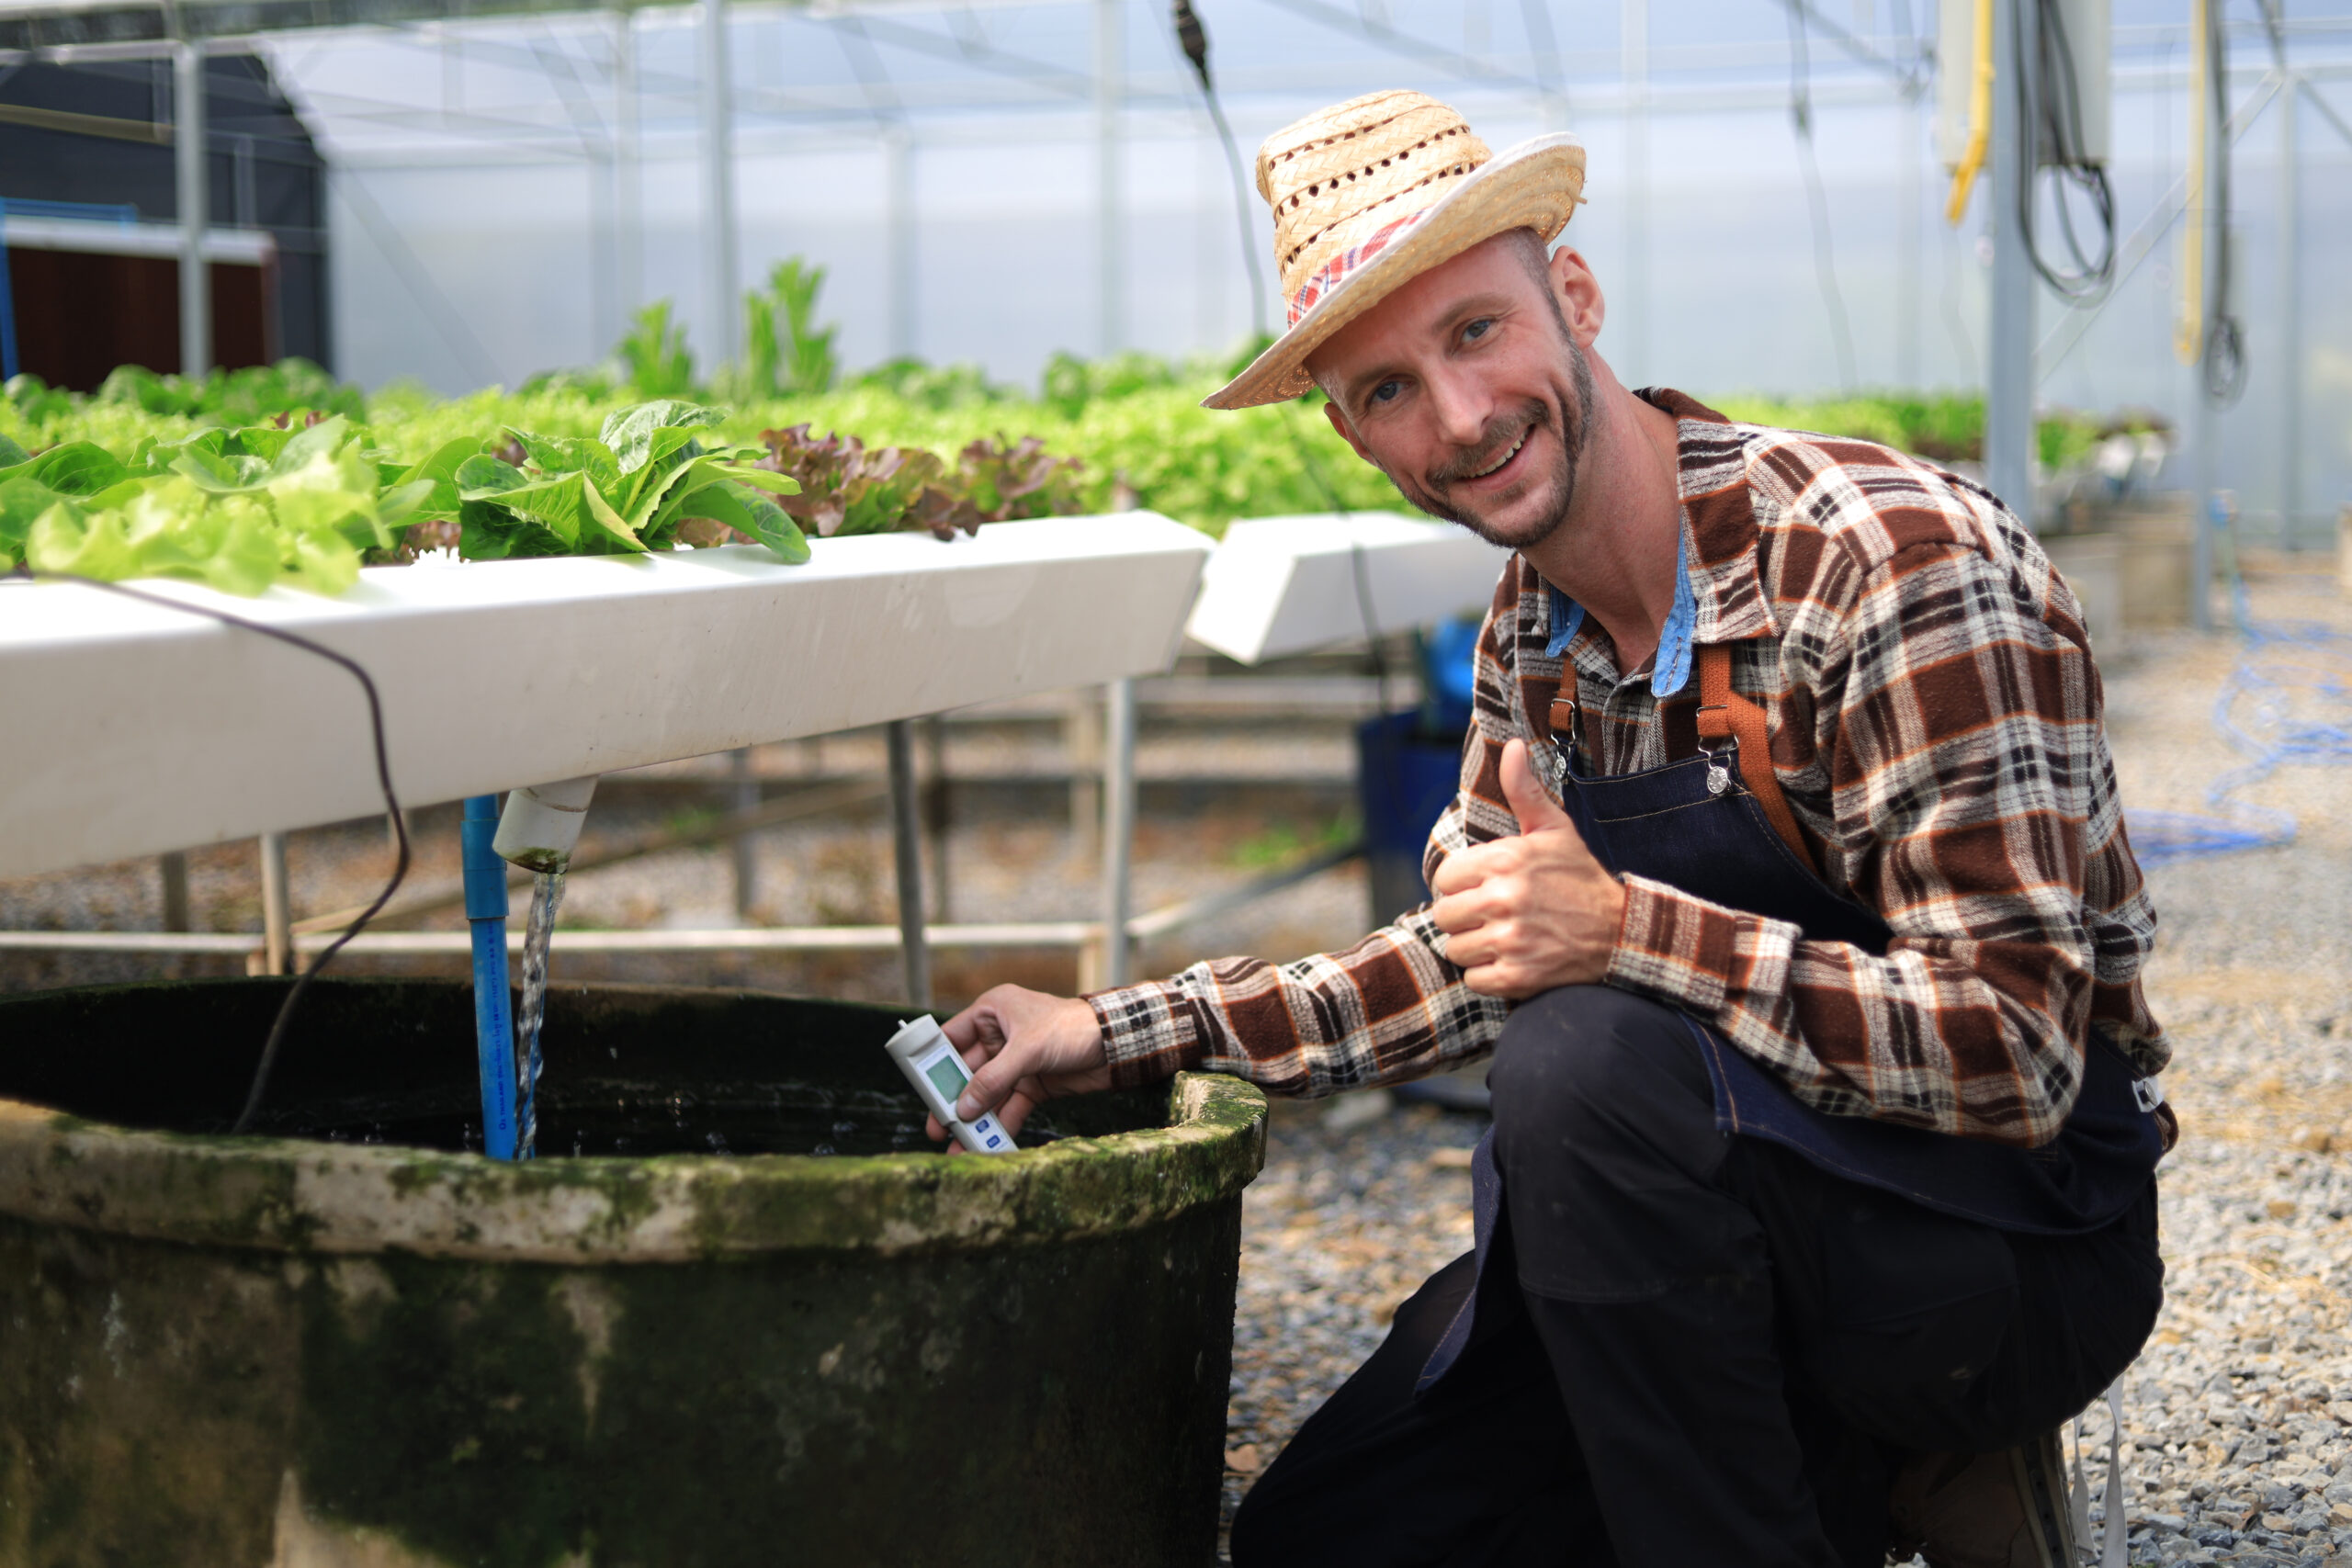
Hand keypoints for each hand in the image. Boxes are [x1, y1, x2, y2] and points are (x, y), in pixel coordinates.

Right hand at [929, 985, 1111, 1147]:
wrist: (1119, 1044)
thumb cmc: (1073, 1028)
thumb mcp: (1027, 1050)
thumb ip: (993, 1080)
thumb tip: (963, 1108)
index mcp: (993, 1012)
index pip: (951, 1037)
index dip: (932, 1062)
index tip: (918, 1088)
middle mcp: (1000, 1037)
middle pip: (966, 1072)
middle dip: (953, 1101)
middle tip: (936, 1128)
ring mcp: (1016, 1063)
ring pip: (987, 1094)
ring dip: (975, 1119)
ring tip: (957, 1145)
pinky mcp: (1033, 1084)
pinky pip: (1010, 1106)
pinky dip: (1000, 1124)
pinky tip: (988, 1144)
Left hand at [1428, 738, 1625, 997]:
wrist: (1622, 932)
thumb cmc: (1580, 877)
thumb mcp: (1554, 829)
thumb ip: (1524, 790)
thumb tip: (1511, 745)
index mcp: (1507, 860)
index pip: (1445, 877)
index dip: (1461, 884)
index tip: (1484, 887)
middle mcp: (1505, 899)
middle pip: (1444, 915)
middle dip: (1464, 916)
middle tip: (1493, 915)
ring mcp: (1511, 940)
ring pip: (1456, 949)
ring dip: (1475, 947)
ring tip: (1504, 937)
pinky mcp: (1517, 976)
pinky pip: (1473, 979)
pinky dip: (1489, 975)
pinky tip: (1513, 959)